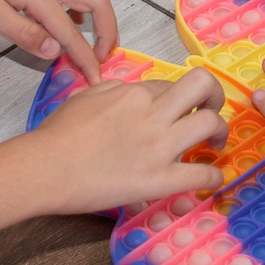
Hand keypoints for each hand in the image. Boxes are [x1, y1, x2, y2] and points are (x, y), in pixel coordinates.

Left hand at [0, 0, 116, 75]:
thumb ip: (25, 34)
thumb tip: (55, 52)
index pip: (72, 33)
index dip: (87, 59)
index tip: (96, 78)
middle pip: (98, 2)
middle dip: (108, 31)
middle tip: (104, 55)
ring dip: (99, 15)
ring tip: (94, 39)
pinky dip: (82, 3)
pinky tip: (70, 17)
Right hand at [38, 68, 230, 213]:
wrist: (45, 169)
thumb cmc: (57, 135)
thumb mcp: (85, 97)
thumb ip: (113, 90)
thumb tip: (129, 91)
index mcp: (133, 92)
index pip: (170, 84)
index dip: (176, 97)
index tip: (175, 111)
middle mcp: (152, 112)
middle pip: (203, 85)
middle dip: (215, 96)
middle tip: (210, 112)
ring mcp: (159, 146)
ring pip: (211, 123)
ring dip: (219, 132)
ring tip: (212, 144)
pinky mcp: (159, 180)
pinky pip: (202, 173)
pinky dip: (212, 175)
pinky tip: (209, 177)